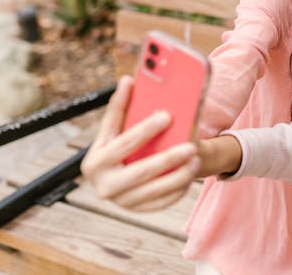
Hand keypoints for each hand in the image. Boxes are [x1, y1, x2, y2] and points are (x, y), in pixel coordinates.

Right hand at [80, 75, 201, 210]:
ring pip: (154, 190)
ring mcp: (120, 200)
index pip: (123, 142)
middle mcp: (103, 184)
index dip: (145, 129)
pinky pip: (160, 202)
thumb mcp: (117, 128)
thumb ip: (121, 108)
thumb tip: (128, 80)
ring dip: (178, 176)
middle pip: (140, 171)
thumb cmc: (120, 142)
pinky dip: (177, 189)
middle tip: (190, 146)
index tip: (167, 115)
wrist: (116, 175)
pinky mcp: (136, 210)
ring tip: (196, 159)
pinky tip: (190, 176)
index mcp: (96, 159)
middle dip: (167, 158)